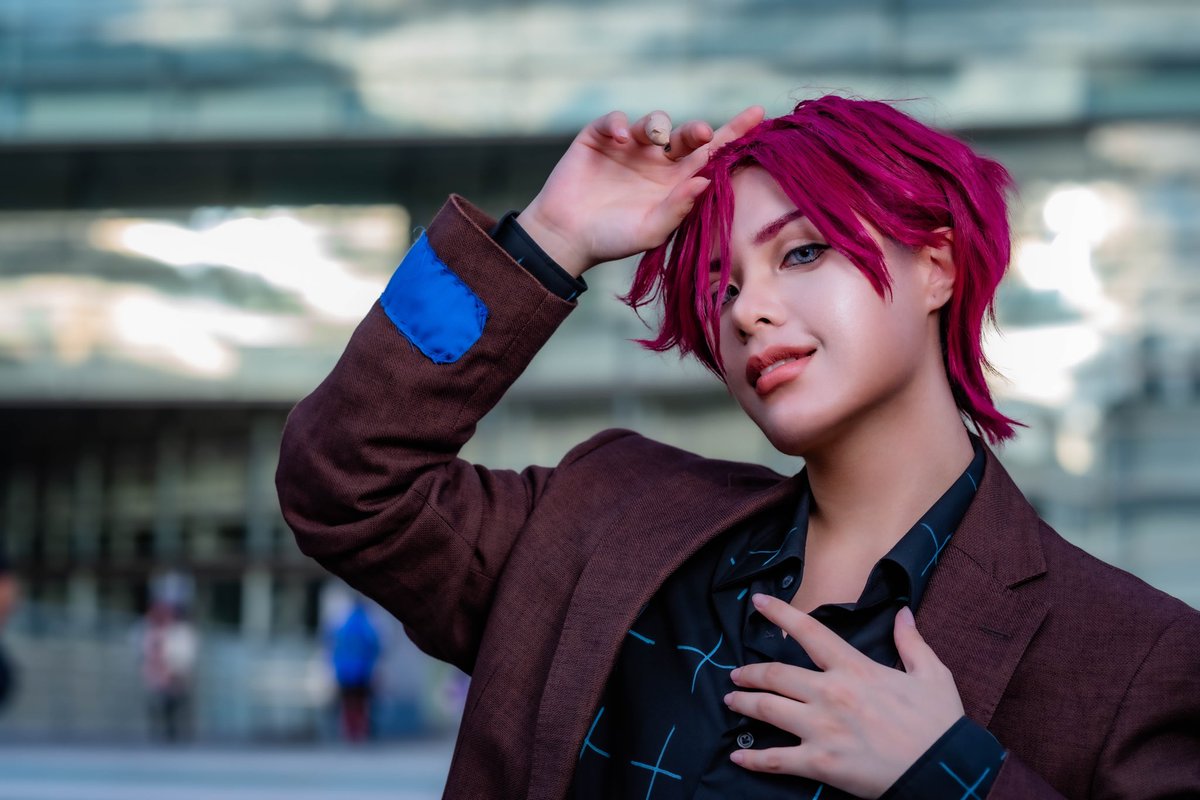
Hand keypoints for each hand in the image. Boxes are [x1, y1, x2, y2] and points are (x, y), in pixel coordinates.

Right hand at [516, 106, 764, 276]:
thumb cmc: (611, 240)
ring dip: (658, 124)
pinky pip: (614, 120)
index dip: (734, 134)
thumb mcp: (650, 231)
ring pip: (654, 122)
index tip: (759, 115)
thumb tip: (707, 182)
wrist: (566, 237)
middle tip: (700, 135)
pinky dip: (618, 123)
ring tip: (653, 140)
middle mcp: (657, 162)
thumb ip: (678, 208)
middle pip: (687, 135)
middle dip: (697, 130)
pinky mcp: (599, 138)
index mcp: (676, 183)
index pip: (710, 155)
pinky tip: (619, 137)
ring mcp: (629, 148)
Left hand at [723, 594, 964, 798]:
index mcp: (855, 669)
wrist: (944, 771)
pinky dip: (753, 757)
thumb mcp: (932, 674)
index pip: (809, 632)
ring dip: (744, 704)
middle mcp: (831, 693)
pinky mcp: (820, 763)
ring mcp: (822, 729)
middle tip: (736, 675)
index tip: (758, 602)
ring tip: (731, 702)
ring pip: (768, 709)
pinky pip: (776, 759)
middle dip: (749, 673)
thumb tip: (903, 612)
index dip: (780, 613)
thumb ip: (911, 642)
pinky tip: (738, 755)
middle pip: (776, 674)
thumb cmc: (938, 724)